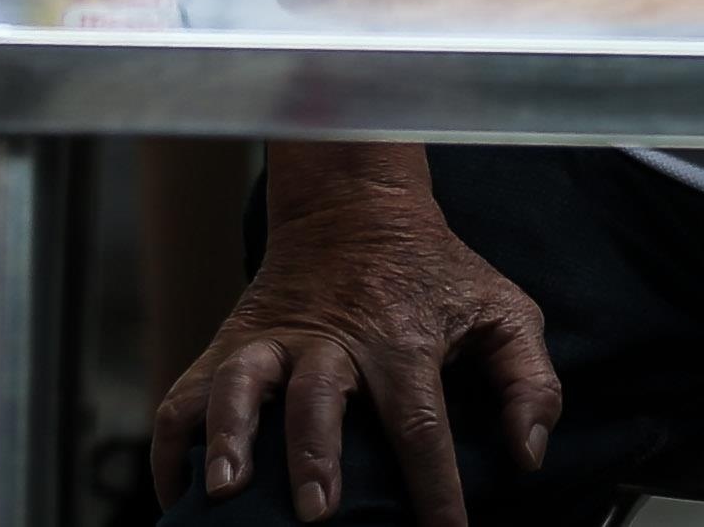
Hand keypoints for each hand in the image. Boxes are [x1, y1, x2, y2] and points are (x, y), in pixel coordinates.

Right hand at [149, 156, 557, 526]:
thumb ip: (530, 380)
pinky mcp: (232, 344)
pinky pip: (186, 393)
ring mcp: (275, 342)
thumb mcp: (502, 310)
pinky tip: (178, 491)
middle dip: (314, 456)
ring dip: (230, 435)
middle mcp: (332, 342)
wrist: (354, 206)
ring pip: (240, 382)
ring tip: (226, 490)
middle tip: (316, 513)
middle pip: (318, 399)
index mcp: (402, 342)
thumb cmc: (434, 274)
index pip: (421, 426)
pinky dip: (174, 444)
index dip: (435, 488)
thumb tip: (528, 453)